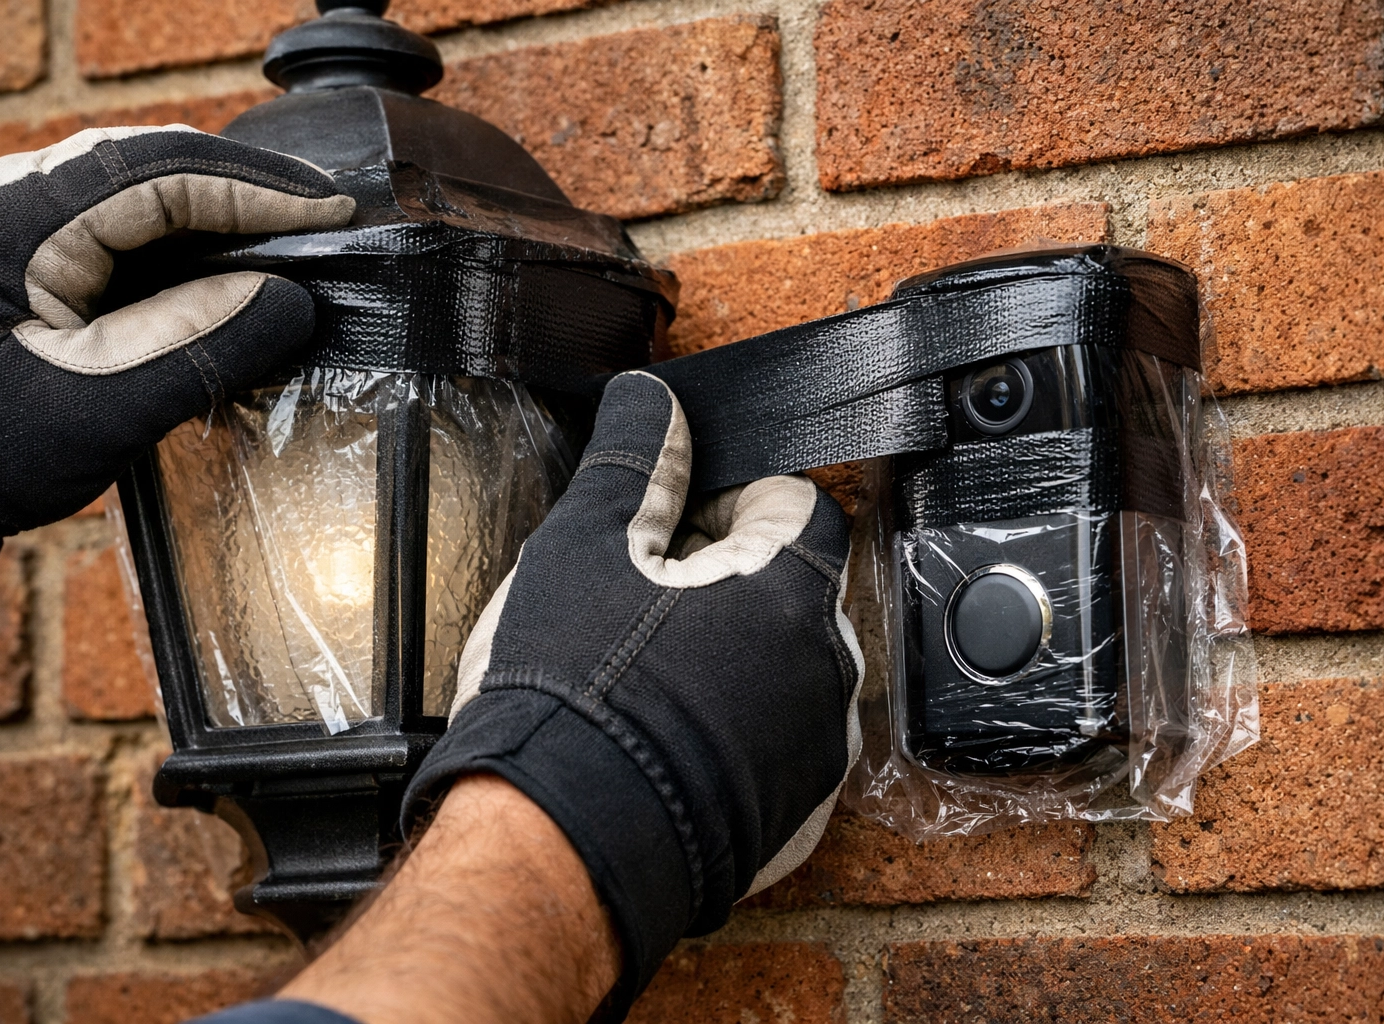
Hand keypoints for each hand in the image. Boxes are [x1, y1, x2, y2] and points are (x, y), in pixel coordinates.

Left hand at [0, 126, 354, 606]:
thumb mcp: (107, 403)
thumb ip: (205, 343)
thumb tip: (292, 302)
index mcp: (22, 218)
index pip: (165, 173)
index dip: (260, 189)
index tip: (333, 211)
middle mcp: (11, 196)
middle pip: (153, 162)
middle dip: (246, 186)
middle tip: (324, 215)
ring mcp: (10, 217)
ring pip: (136, 183)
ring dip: (216, 205)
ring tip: (291, 230)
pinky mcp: (20, 248)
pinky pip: (114, 217)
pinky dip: (179, 232)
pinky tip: (225, 257)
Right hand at [403, 371, 863, 1019]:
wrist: (558, 850)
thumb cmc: (571, 702)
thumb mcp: (583, 547)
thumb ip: (633, 461)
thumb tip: (653, 402)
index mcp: (787, 588)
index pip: (795, 502)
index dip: (729, 496)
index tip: (676, 519)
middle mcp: (825, 668)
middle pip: (794, 584)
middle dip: (729, 575)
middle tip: (643, 596)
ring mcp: (817, 751)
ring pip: (787, 667)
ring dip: (733, 653)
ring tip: (647, 672)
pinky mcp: (797, 818)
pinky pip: (778, 746)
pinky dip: (735, 729)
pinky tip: (666, 735)